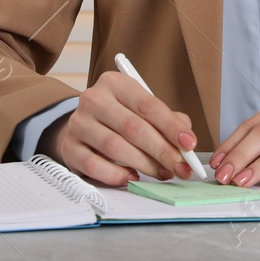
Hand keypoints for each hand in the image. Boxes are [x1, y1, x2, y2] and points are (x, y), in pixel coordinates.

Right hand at [43, 70, 199, 185]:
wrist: (83, 126)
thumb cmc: (120, 117)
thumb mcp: (142, 110)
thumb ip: (167, 121)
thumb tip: (185, 142)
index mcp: (115, 83)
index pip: (148, 105)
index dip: (172, 126)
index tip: (190, 144)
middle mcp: (93, 99)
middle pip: (133, 128)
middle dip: (162, 151)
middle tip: (181, 168)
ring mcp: (78, 123)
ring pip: (115, 147)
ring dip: (144, 165)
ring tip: (162, 174)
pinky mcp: (69, 147)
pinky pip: (94, 165)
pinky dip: (116, 175)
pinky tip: (132, 177)